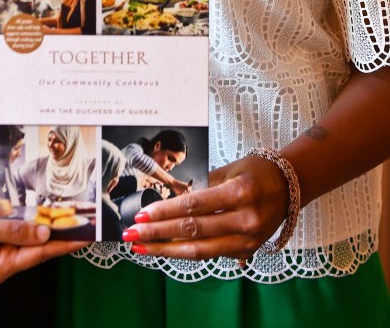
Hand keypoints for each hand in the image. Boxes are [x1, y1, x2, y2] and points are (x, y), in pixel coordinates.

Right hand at [0, 202, 88, 283]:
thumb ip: (14, 229)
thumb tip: (43, 234)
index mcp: (2, 264)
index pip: (42, 253)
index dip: (65, 243)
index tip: (85, 236)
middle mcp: (3, 262)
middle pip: (35, 243)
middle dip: (51, 225)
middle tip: (73, 212)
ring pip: (22, 232)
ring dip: (27, 215)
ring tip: (42, 202)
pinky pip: (7, 226)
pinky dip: (7, 212)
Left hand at [122, 155, 288, 261]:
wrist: (291, 186)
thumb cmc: (258, 171)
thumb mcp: (230, 169)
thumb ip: (204, 187)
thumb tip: (173, 203)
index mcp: (239, 193)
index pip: (194, 206)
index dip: (165, 212)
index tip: (142, 215)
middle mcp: (245, 219)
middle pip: (193, 230)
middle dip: (158, 233)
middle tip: (132, 234)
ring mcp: (248, 239)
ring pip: (200, 249)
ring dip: (167, 249)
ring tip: (142, 247)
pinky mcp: (247, 250)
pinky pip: (211, 253)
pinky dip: (186, 252)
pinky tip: (166, 250)